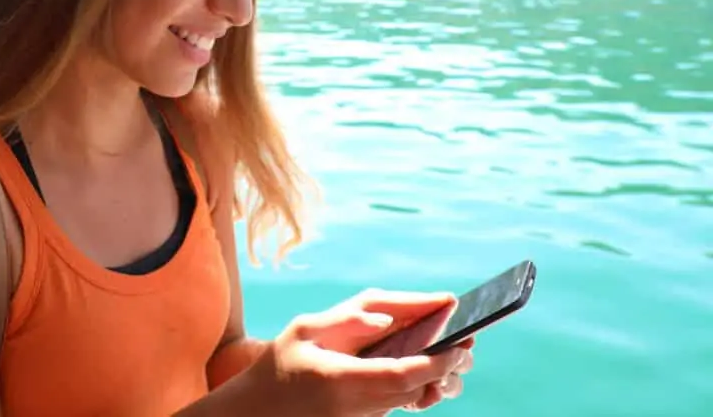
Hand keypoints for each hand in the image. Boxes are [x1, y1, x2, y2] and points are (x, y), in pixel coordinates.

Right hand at [246, 289, 474, 416]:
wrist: (259, 411)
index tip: (461, 342)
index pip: (405, 373)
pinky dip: (419, 384)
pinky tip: (426, 364)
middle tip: (467, 341)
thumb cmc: (279, 365)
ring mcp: (364, 416)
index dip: (439, 360)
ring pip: (415, 399)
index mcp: (344, 378)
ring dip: (438, 378)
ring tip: (453, 352)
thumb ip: (347, 319)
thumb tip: (388, 319)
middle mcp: (360, 404)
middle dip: (448, 366)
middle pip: (419, 388)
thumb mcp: (303, 329)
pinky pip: (401, 403)